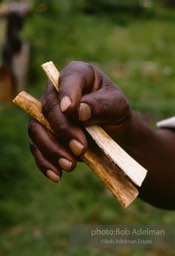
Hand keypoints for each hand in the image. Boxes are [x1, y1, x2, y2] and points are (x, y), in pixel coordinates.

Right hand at [28, 61, 131, 181]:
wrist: (113, 134)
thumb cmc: (116, 114)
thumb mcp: (117, 107)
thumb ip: (100, 105)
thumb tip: (77, 110)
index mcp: (78, 75)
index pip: (67, 80)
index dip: (66, 93)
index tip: (69, 109)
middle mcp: (58, 92)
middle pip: (48, 108)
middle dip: (63, 130)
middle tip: (80, 148)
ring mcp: (48, 114)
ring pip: (37, 129)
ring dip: (51, 149)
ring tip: (70, 165)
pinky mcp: (45, 134)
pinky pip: (37, 147)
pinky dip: (44, 162)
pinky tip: (56, 175)